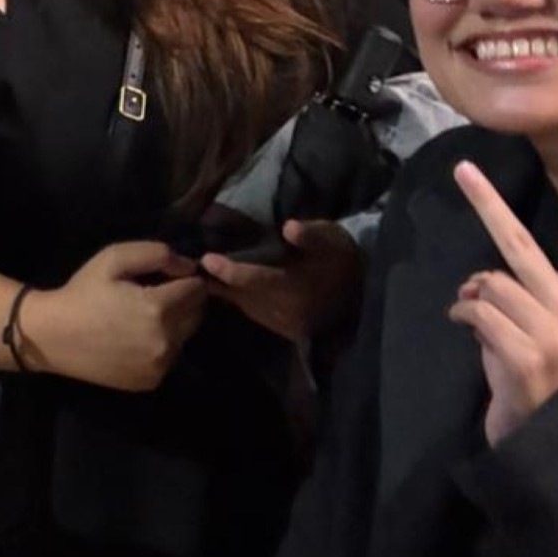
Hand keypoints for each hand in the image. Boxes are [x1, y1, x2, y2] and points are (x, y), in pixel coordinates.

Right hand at [26, 240, 205, 391]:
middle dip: (184, 300)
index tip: (165, 276)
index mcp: (158, 308)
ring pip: (186, 336)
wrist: (54, 336)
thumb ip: (156, 254)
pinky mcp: (151, 381)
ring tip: (145, 315)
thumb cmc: (83, 292)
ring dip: (176, 323)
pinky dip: (163, 345)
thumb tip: (189, 266)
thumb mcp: (114, 258)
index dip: (185, 278)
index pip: (197, 289)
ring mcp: (159, 365)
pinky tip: (137, 337)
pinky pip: (171, 356)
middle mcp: (165, 341)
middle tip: (156, 294)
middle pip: (197, 314)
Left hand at [201, 220, 362, 342]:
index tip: (206, 259)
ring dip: (226, 291)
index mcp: (296, 289)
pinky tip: (227, 285)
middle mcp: (286, 311)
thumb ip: (309, 236)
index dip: (229, 270)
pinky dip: (239, 298)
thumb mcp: (330, 239)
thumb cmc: (340, 257)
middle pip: (243, 295)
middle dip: (219, 281)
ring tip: (205, 273)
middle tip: (195, 265)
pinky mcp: (283, 329)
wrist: (362, 291)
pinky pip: (253, 312)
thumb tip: (290, 227)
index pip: (256, 280)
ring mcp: (284, 324)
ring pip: (245, 306)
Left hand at [446, 161, 557, 445]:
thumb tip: (477, 279)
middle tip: (460, 167)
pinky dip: (463, 318)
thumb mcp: (540, 321)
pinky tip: (478, 340)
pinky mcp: (526, 352)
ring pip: (486, 282)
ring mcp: (551, 330)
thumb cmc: (533, 361)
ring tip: (490, 328)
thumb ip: (520, 289)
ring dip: (472, 300)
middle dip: (485, 200)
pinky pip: (474, 311)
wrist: (540, 425)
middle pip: (516, 241)